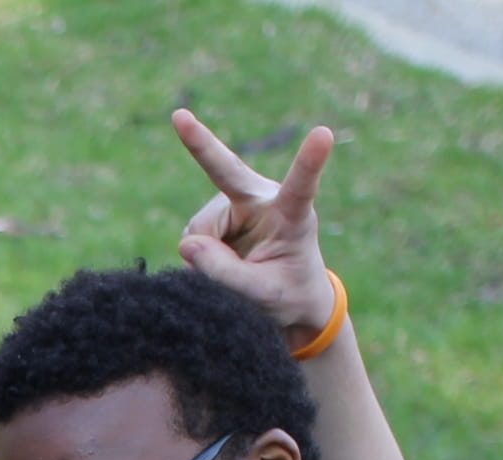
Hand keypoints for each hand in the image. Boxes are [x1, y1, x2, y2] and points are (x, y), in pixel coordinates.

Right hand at [172, 109, 343, 344]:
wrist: (287, 298)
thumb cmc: (287, 295)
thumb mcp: (262, 294)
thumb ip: (225, 273)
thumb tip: (186, 243)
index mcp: (293, 217)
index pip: (301, 188)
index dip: (309, 163)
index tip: (324, 134)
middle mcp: (264, 200)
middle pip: (226, 172)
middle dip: (201, 144)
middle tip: (179, 117)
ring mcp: (239, 204)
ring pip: (200, 226)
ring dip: (205, 253)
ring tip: (232, 272)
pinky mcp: (220, 214)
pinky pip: (194, 236)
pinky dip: (199, 254)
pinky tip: (220, 261)